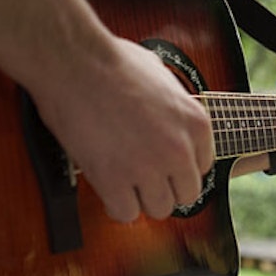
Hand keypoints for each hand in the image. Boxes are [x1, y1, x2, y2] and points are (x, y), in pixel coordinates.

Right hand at [31, 38, 213, 222]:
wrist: (74, 61)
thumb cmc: (111, 61)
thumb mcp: (162, 75)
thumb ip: (174, 104)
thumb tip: (172, 113)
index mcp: (196, 123)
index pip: (201, 168)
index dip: (178, 167)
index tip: (161, 163)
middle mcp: (179, 149)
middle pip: (186, 195)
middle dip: (164, 187)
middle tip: (142, 176)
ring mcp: (148, 167)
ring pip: (159, 209)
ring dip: (141, 198)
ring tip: (123, 180)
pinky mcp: (114, 180)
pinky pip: (126, 214)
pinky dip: (115, 206)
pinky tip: (108, 188)